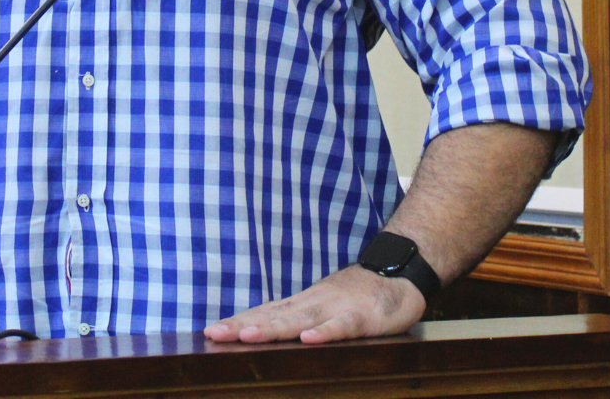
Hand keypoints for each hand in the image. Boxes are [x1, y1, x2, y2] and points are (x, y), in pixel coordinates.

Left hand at [203, 265, 425, 344]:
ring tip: (247, 336)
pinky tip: (309, 339)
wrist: (399, 271)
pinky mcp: (363, 316)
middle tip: (214, 334)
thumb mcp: (324, 307)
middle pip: (274, 316)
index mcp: (303, 303)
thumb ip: (298, 318)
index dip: (238, 322)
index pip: (264, 313)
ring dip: (274, 328)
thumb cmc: (359, 295)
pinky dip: (325, 332)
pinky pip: (342, 325)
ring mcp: (337, 308)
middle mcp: (313, 303)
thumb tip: (265, 331)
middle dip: (242, 326)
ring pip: (301, 319)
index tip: (210, 331)